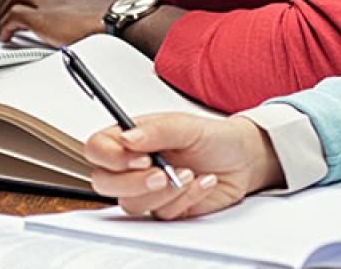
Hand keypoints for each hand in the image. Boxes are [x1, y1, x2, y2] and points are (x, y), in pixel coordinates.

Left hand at [0, 0, 118, 47]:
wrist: (119, 20)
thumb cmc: (121, 16)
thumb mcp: (110, 6)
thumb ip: (100, 6)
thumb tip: (106, 13)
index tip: (38, 8)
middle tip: (14, 13)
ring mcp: (49, 3)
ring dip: (9, 9)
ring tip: (6, 24)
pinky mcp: (40, 19)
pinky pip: (14, 16)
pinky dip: (7, 25)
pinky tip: (6, 36)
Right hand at [85, 113, 283, 219]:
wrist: (243, 160)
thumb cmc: (213, 137)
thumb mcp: (186, 125)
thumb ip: (156, 130)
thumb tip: (127, 138)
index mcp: (130, 139)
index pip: (97, 149)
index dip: (110, 157)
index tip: (139, 157)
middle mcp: (132, 165)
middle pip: (104, 182)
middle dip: (133, 182)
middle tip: (161, 174)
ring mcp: (146, 190)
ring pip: (131, 204)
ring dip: (164, 192)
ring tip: (189, 174)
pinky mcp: (165, 208)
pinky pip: (162, 214)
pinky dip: (185, 199)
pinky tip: (202, 183)